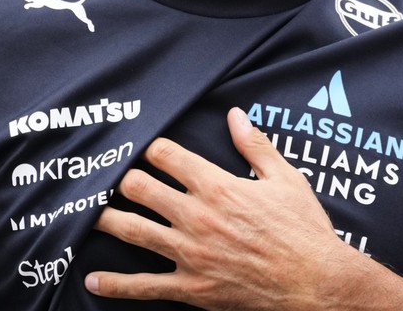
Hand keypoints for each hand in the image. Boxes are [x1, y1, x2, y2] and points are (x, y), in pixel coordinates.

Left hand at [84, 106, 355, 309]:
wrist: (316, 283)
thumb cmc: (303, 229)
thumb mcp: (286, 179)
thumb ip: (255, 146)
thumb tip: (235, 114)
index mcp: (217, 186)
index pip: (166, 155)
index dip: (150, 147)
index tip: (143, 147)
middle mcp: (197, 217)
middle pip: (139, 188)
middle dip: (122, 179)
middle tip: (111, 176)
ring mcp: (190, 254)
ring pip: (133, 230)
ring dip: (105, 219)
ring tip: (86, 213)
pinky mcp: (192, 287)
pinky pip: (144, 286)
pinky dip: (116, 285)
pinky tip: (93, 279)